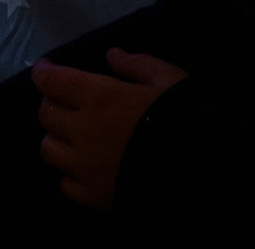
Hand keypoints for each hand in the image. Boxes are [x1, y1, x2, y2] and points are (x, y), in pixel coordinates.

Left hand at [31, 48, 189, 211]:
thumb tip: (112, 55)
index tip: (47, 69)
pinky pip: (66, 184)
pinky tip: (87, 167)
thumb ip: (138, 65)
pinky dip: (71, 173)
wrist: (210, 180)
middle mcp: (83, 131)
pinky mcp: (96, 199)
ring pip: (49, 149)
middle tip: (67, 101)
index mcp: (98, 97)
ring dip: (58, 138)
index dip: (44, 72)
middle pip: (46, 114)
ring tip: (75, 134)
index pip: (50, 81)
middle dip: (53, 103)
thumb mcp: (170, 81)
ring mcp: (87, 168)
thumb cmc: (189, 122)